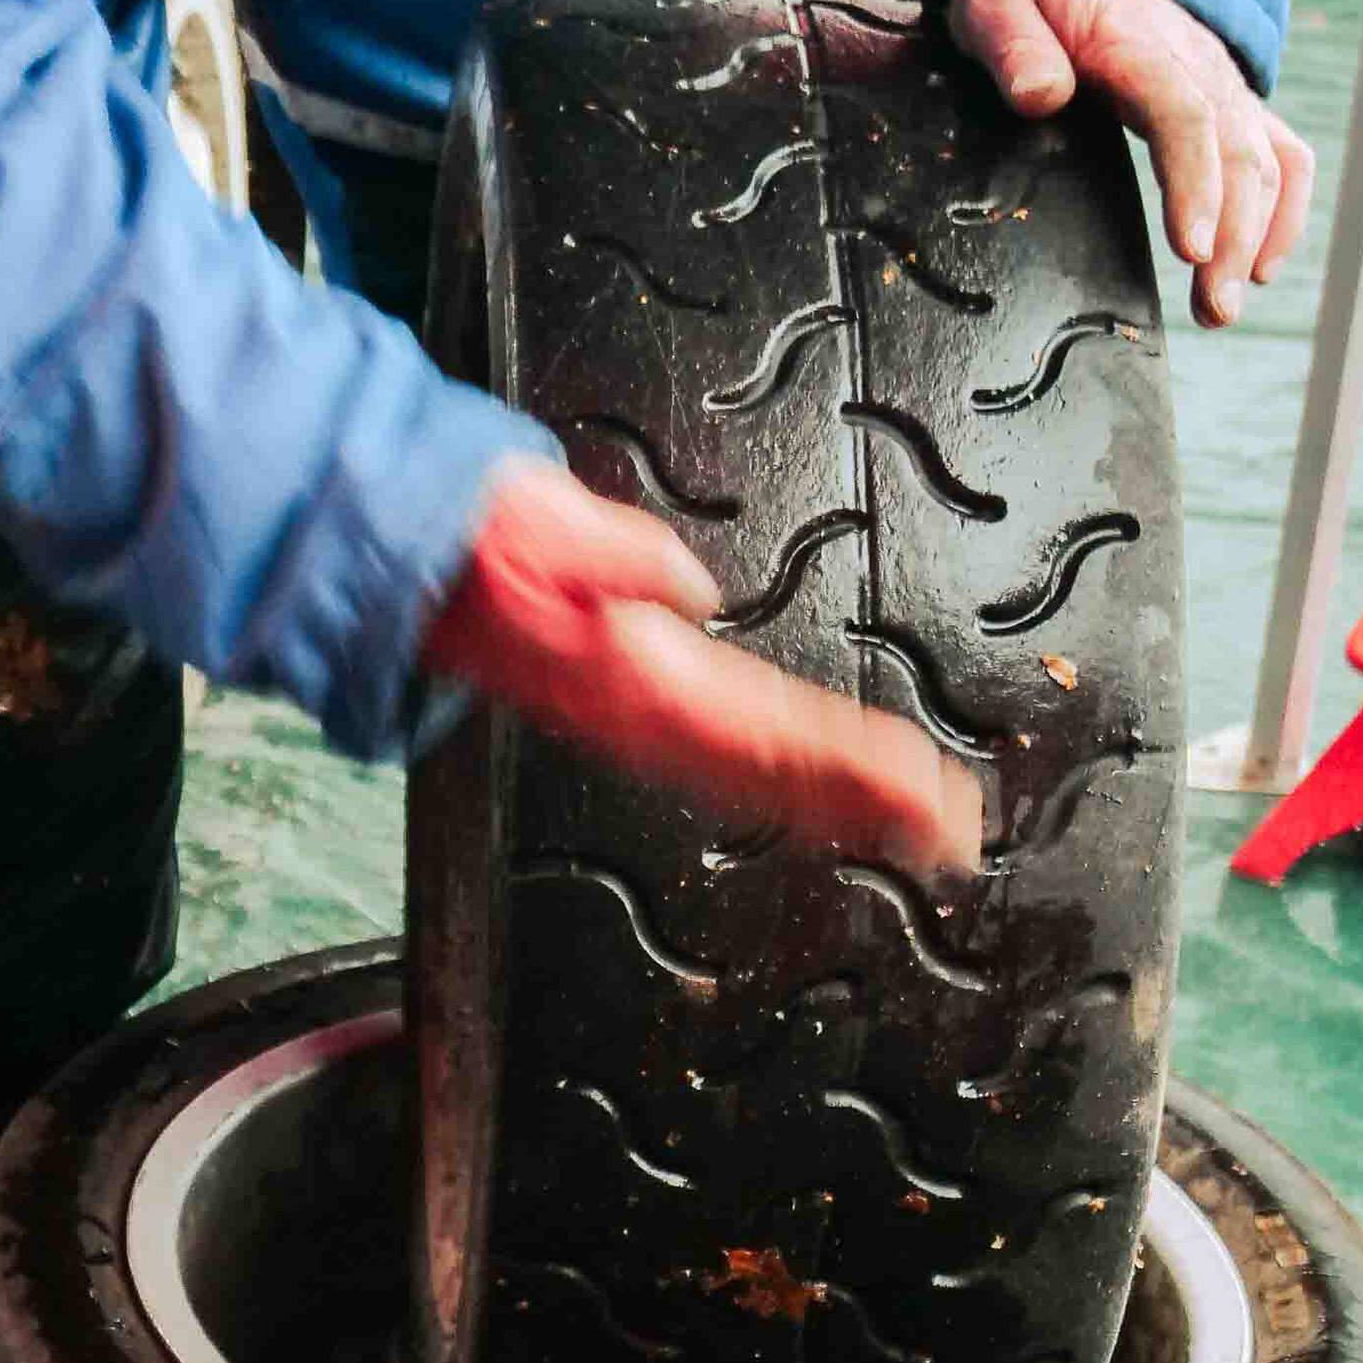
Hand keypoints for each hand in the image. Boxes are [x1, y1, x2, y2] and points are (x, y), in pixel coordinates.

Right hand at [423, 455, 982, 870]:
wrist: (408, 562)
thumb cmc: (471, 543)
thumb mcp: (531, 527)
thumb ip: (610, 553)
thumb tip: (691, 588)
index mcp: (635, 677)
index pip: (766, 732)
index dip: (850, 765)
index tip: (923, 790)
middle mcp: (644, 710)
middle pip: (775, 771)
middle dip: (868, 805)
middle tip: (954, 836)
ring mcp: (640, 712)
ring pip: (758, 772)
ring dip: (840, 801)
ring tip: (914, 823)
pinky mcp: (638, 694)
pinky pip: (732, 751)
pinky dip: (791, 773)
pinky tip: (822, 782)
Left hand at [943, 0, 1311, 326]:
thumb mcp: (994, 1)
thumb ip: (1012, 44)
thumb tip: (1040, 95)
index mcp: (1135, 44)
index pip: (1183, 113)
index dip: (1194, 182)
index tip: (1191, 248)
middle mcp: (1195, 62)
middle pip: (1236, 150)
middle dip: (1233, 234)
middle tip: (1212, 307)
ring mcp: (1220, 83)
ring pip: (1266, 159)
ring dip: (1256, 237)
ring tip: (1222, 308)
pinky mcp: (1229, 101)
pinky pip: (1282, 152)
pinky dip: (1285, 209)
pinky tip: (1263, 267)